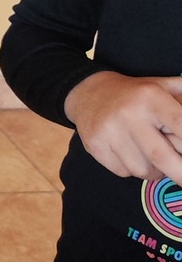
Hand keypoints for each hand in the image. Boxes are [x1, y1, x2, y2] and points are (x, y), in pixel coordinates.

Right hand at [65, 70, 181, 179]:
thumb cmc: (138, 93)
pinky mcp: (94, 146)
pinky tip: (131, 154)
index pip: (181, 125)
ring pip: (142, 169)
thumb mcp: (166, 86)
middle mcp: (129, 114)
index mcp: (151, 97)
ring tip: (152, 155)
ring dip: (155, 171)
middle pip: (162, 157)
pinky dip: (133, 170)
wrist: (88, 92)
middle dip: (180, 174)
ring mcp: (109, 132)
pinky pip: (123, 172)